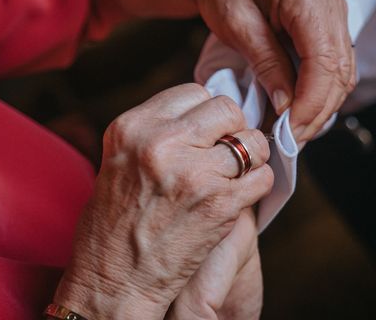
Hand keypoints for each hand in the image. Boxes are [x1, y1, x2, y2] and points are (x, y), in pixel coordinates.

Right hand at [53, 84, 273, 318]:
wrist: (113, 282)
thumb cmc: (114, 225)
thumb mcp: (121, 160)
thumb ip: (158, 131)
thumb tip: (203, 115)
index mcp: (134, 127)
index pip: (194, 93)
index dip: (206, 113)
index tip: (206, 132)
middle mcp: (162, 143)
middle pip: (226, 108)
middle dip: (232, 129)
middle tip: (224, 152)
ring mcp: (193, 172)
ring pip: (252, 142)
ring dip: (250, 158)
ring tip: (232, 175)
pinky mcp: (219, 203)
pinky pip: (262, 177)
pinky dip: (257, 185)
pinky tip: (238, 196)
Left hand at [95, 0, 354, 142]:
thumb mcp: (236, 25)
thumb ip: (266, 64)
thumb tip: (287, 107)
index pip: (323, 60)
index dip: (310, 102)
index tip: (289, 131)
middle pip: (339, 68)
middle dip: (318, 109)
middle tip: (291, 139)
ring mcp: (334, 7)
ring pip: (343, 69)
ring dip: (322, 104)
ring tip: (295, 130)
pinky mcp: (329, 19)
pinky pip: (336, 61)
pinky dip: (322, 89)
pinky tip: (302, 108)